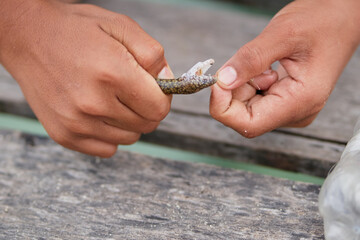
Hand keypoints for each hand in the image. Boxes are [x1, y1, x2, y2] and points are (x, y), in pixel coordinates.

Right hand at [0, 0, 172, 156]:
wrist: (27, 38)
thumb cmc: (76, 30)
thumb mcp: (120, 26)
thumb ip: (153, 54)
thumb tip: (168, 82)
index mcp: (113, 73)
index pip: (159, 108)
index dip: (163, 98)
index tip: (155, 89)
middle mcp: (94, 103)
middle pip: (147, 125)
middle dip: (147, 108)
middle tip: (133, 90)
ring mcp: (77, 123)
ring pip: (129, 138)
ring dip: (129, 122)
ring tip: (113, 99)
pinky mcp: (64, 135)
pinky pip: (107, 149)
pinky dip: (110, 135)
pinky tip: (100, 114)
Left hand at [210, 0, 359, 137]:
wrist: (343, 17)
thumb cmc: (324, 21)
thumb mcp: (282, 34)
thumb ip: (250, 59)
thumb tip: (223, 80)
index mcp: (301, 101)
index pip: (249, 124)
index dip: (224, 108)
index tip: (216, 83)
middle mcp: (297, 111)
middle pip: (246, 116)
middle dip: (233, 92)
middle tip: (237, 64)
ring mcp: (292, 107)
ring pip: (248, 107)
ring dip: (243, 85)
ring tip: (262, 61)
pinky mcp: (286, 100)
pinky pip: (256, 99)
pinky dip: (250, 82)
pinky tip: (266, 66)